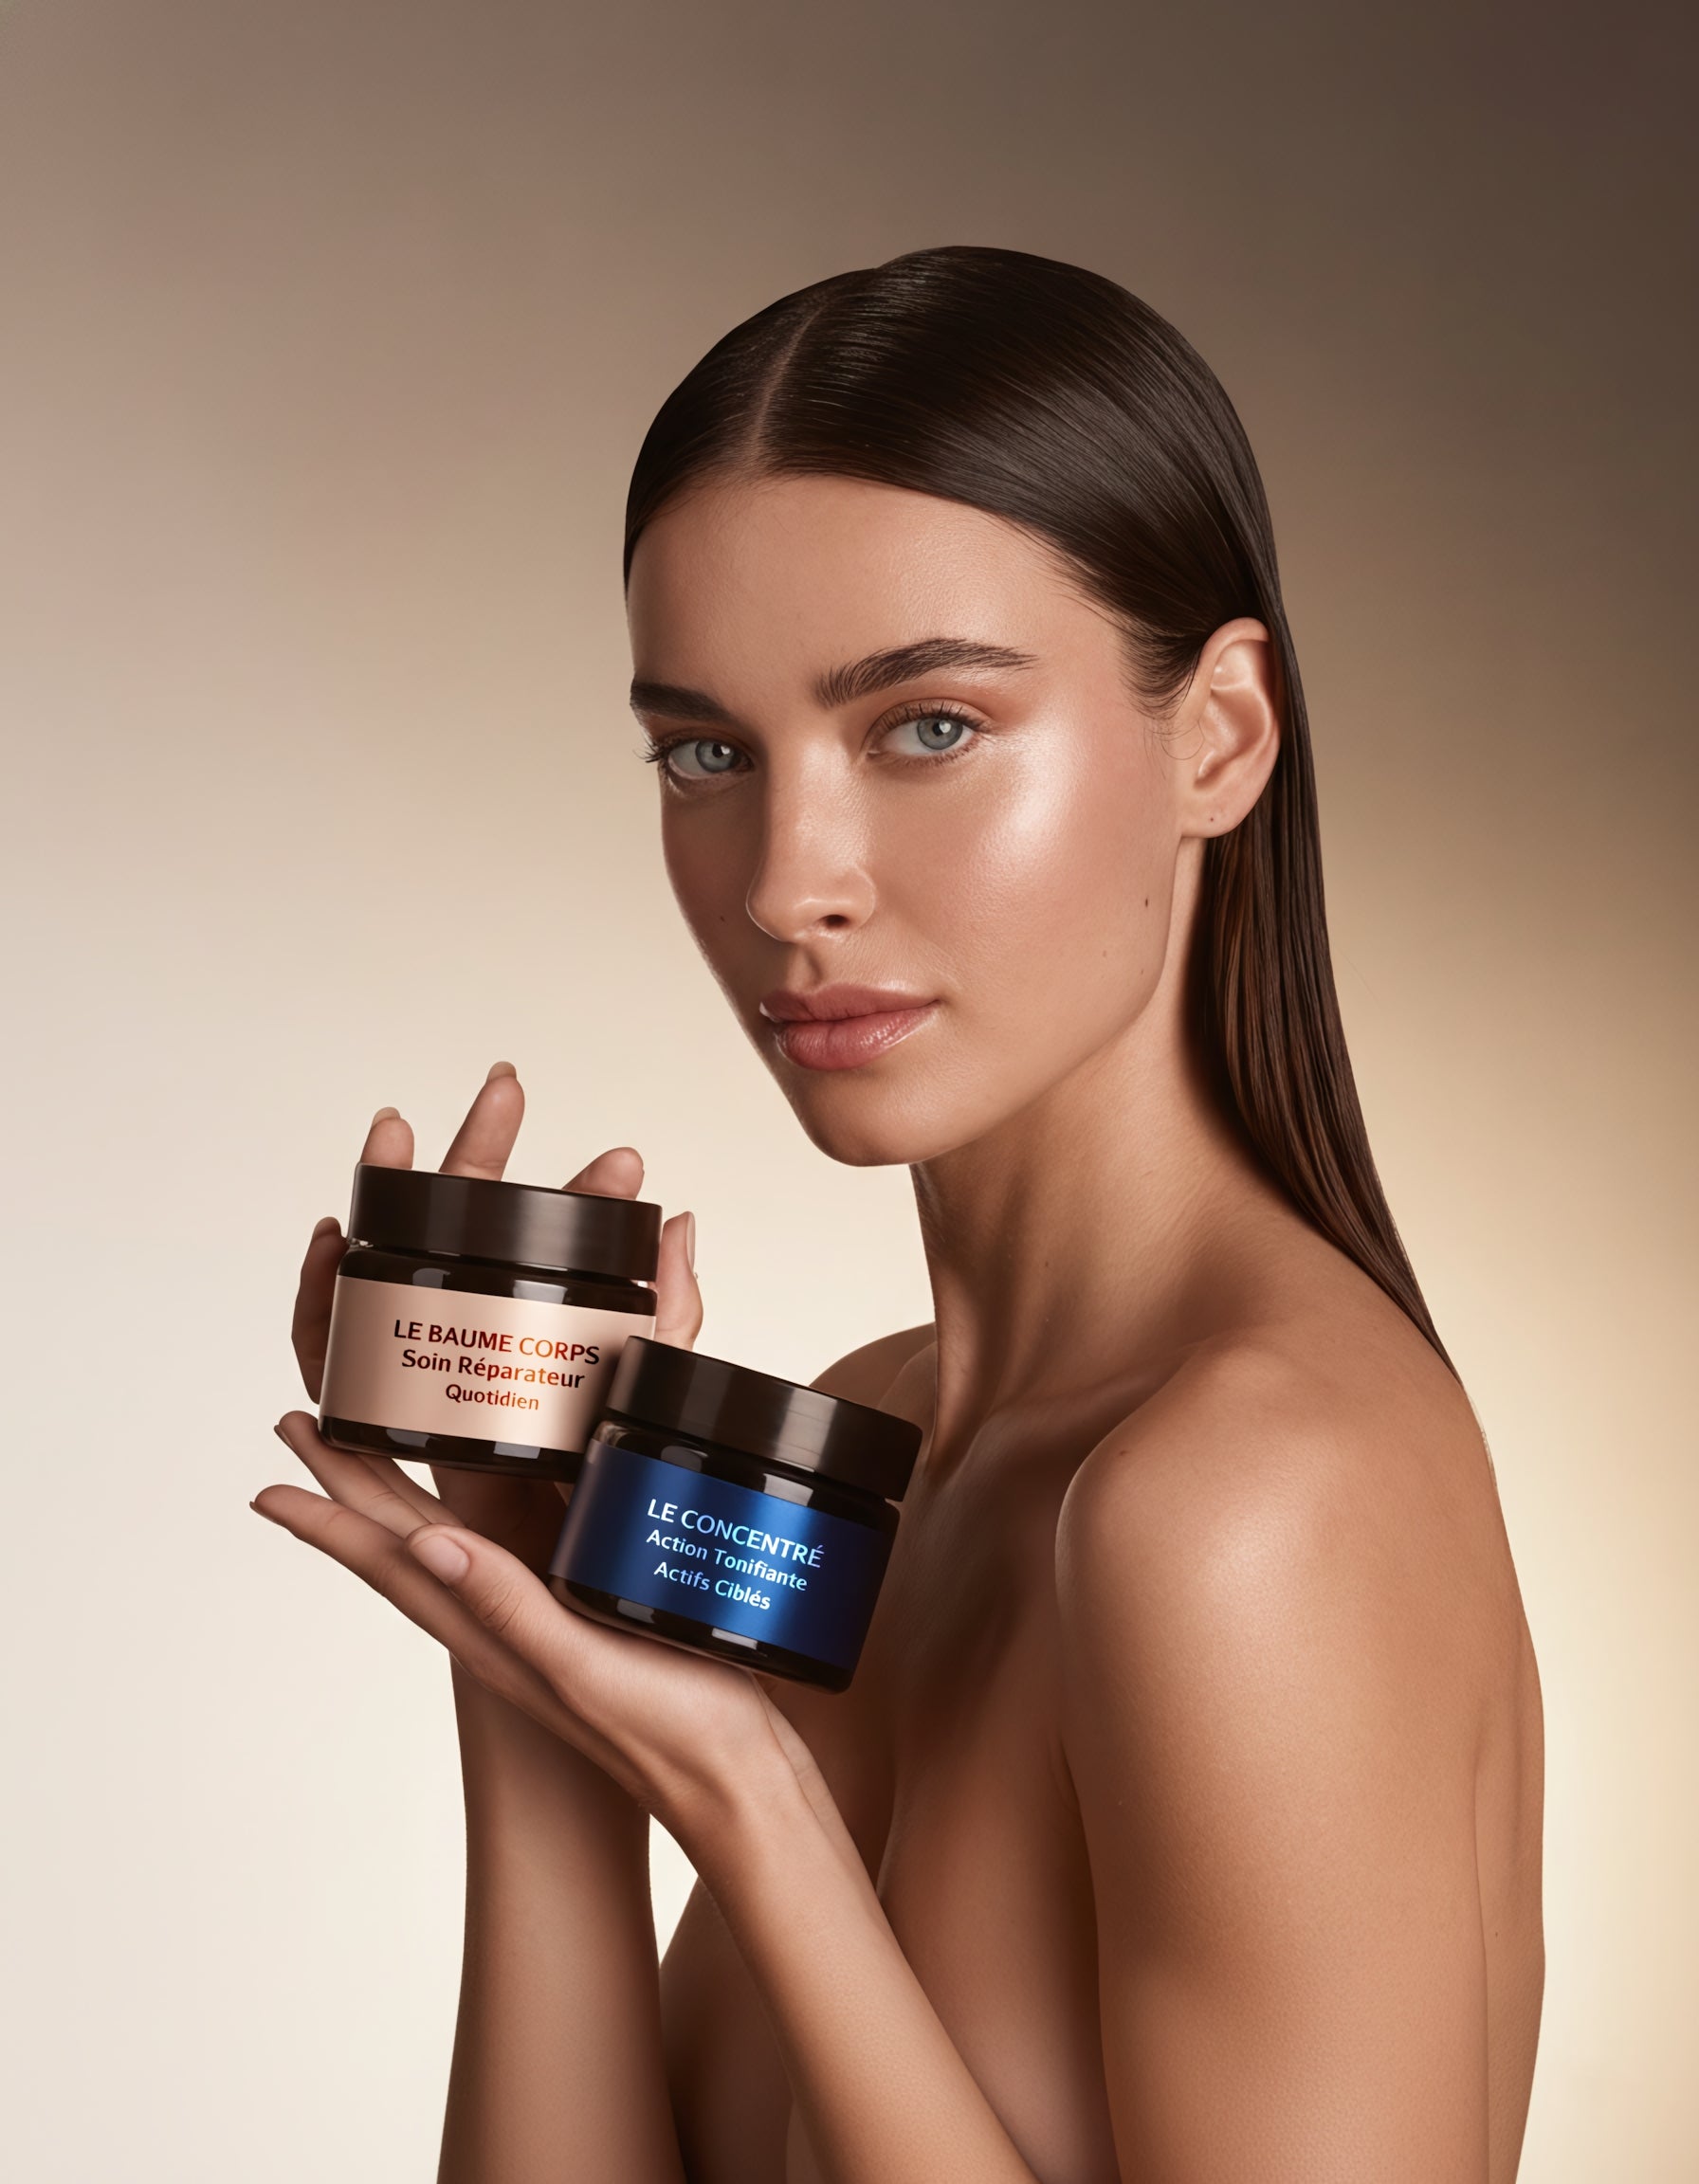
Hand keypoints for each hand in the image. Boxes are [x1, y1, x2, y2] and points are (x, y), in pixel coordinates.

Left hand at [252, 1422, 822, 1844]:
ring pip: (456, 1537)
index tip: (268, 1483)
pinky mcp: (593, 1606)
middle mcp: (506, 1619)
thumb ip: (510, 1606)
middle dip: (351, 1482)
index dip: (329, 1520)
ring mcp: (547, 1615)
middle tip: (301, 1425)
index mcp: (492, 1630)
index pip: (390, 1561)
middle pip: (407, 1537)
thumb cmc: (667, 1731)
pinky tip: (511, 1487)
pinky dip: (492, 1506)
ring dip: (405, 1490)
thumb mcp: (580, 1664)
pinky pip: (518, 1544)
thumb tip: (424, 1543)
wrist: (738, 1783)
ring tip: (374, 1445)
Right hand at [286, 1062, 700, 1570]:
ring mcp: (422, 1376)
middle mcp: (475, 1341)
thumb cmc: (592, 1509)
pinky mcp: (377, 1428)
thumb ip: (666, 1322)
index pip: (553, 1245)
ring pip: (386, 1272)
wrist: (556, 1609)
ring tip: (393, 1137)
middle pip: (457, 1232)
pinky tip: (331, 1247)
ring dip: (380, 1196)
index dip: (579, 1195)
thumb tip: (683, 1219)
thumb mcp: (635, 1400)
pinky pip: (328, 1355)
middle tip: (505, 1086)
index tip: (625, 1159)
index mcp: (541, 1334)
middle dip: (471, 1154)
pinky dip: (318, 1297)